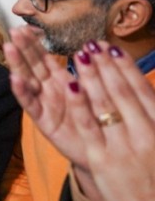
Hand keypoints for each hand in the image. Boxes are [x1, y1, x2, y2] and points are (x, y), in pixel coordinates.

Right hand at [3, 26, 84, 165]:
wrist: (98, 147)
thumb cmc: (94, 117)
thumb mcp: (93, 90)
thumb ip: (86, 72)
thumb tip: (88, 48)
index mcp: (58, 80)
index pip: (42, 58)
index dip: (33, 43)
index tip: (24, 27)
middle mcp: (47, 90)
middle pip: (32, 65)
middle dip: (23, 48)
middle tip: (14, 31)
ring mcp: (43, 104)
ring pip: (27, 80)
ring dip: (17, 64)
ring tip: (9, 48)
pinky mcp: (43, 121)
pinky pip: (31, 105)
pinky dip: (22, 92)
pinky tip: (15, 79)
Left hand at [66, 41, 154, 200]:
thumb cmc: (153, 171)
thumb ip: (149, 113)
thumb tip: (140, 89)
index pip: (141, 90)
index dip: (126, 68)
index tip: (112, 49)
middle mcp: (143, 133)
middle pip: (121, 92)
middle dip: (105, 66)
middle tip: (92, 44)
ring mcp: (121, 145)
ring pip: (103, 104)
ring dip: (91, 76)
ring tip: (81, 55)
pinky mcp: (101, 157)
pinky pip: (87, 124)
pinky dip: (78, 103)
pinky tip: (69, 84)